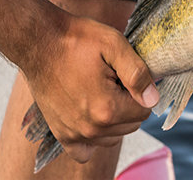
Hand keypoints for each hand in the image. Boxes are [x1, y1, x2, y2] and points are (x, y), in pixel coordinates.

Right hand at [22, 14, 158, 162]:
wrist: (40, 42)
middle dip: (129, 103)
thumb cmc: (77, 40)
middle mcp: (90, 128)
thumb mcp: (115, 46)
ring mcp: (73, 134)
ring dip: (114, 118)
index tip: (125, 74)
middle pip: (131, 124)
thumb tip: (152, 98)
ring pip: (113, 136)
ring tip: (101, 92)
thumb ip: (138, 74)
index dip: (141, 88)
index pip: (145, 110)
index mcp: (107, 109)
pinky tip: (93, 117)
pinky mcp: (60, 133)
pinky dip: (93, 138)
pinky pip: (85, 151)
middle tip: (113, 80)